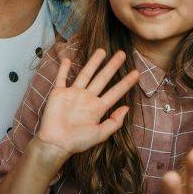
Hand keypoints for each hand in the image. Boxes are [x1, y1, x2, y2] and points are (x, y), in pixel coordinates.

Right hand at [32, 49, 140, 163]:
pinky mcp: (59, 93)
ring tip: (101, 51)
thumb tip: (127, 108)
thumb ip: (115, 122)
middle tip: (122, 54)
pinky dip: (64, 69)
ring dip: (93, 62)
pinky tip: (67, 59)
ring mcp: (73, 94)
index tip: (137, 73)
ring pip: (85, 74)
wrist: (56, 143)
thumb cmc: (77, 141)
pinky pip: (62, 78)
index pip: (115, 92)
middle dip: (112, 66)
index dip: (126, 83)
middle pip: (102, 78)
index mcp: (98, 108)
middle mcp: (87, 98)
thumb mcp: (100, 134)